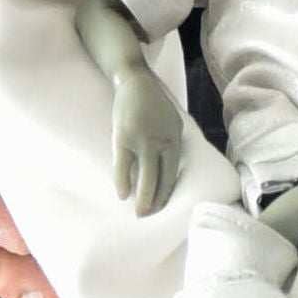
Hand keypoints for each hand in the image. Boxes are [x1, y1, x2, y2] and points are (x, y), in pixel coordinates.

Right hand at [111, 71, 187, 214]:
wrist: (135, 82)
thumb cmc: (154, 104)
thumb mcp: (173, 123)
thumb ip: (173, 145)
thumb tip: (170, 170)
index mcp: (175, 139)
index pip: (173, 173)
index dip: (167, 192)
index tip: (162, 207)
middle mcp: (161, 141)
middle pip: (161, 178)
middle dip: (156, 200)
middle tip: (150, 216)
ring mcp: (142, 139)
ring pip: (145, 175)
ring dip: (142, 197)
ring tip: (140, 212)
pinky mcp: (123, 136)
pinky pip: (122, 164)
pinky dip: (122, 181)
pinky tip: (122, 194)